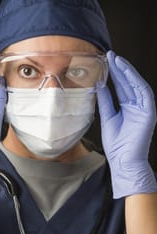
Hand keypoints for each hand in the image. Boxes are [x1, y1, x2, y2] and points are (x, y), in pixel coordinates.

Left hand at [97, 51, 156, 197]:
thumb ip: (105, 102)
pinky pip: (144, 94)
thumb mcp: (107, 118)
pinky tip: (127, 73)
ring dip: (128, 72)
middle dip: (121, 69)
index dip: (115, 74)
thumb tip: (99, 85)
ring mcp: (144, 109)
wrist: (122, 162)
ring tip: (117, 60)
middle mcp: (137, 106)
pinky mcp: (149, 113)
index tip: (106, 62)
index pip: (122, 87)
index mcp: (128, 108)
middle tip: (110, 55)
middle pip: (129, 84)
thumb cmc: (116, 145)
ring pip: (137, 86)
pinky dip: (136, 82)